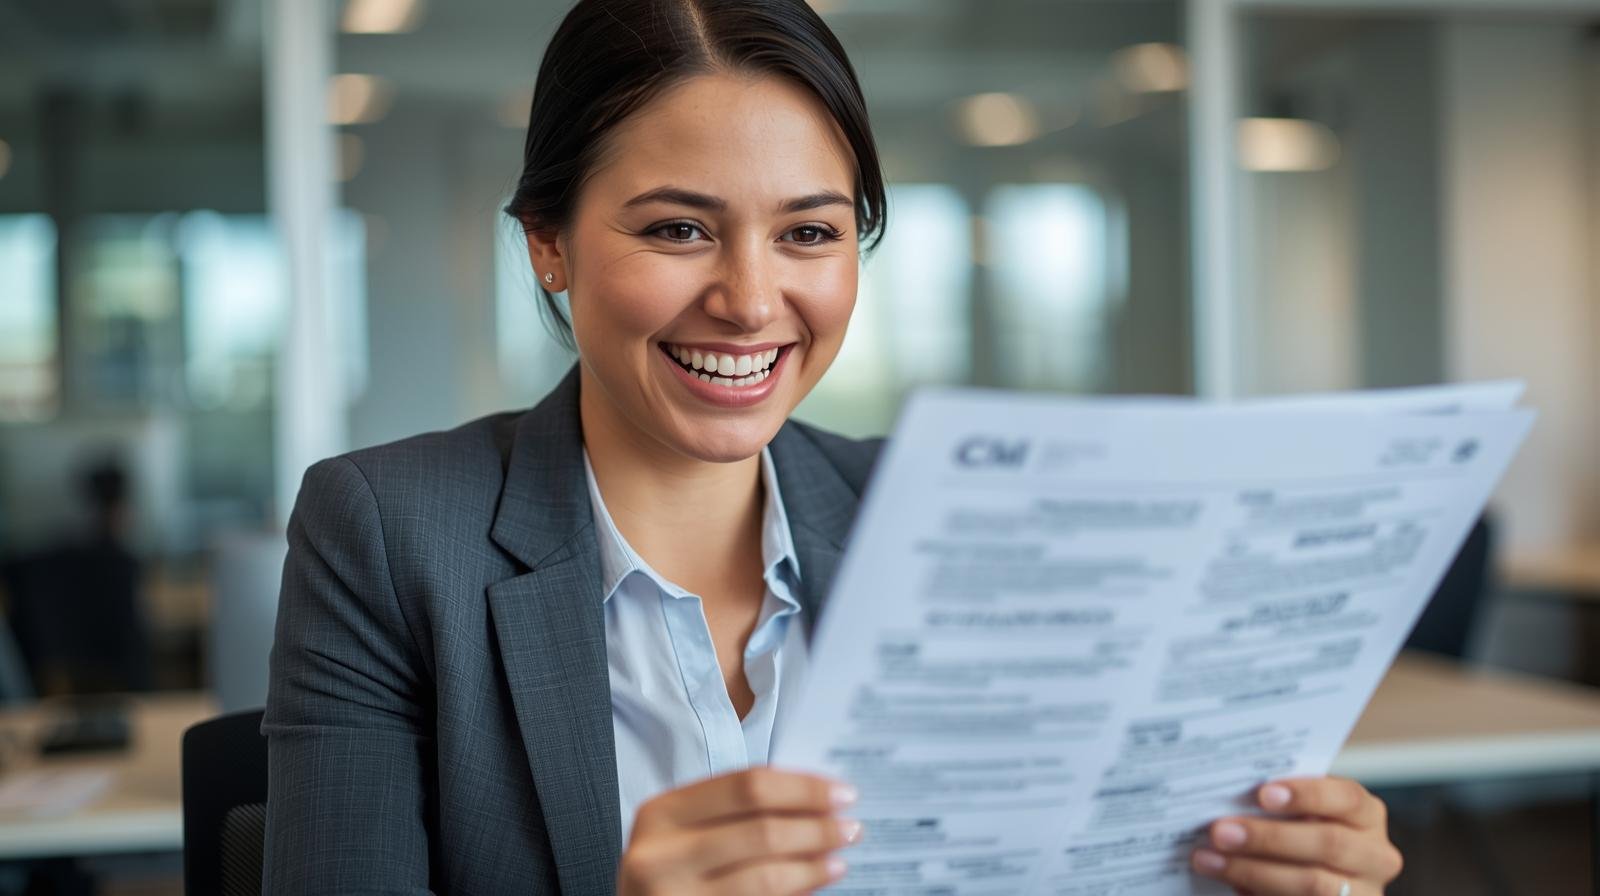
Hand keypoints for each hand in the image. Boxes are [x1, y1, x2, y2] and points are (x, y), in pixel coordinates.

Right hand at [618, 767, 862, 895]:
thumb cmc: (670, 872)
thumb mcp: (685, 834)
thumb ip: (736, 814)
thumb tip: (816, 803)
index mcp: (662, 813)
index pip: (746, 785)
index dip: (802, 788)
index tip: (841, 792)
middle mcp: (660, 855)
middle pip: (761, 830)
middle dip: (816, 827)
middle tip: (851, 826)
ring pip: (766, 876)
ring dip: (814, 864)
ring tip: (841, 857)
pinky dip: (798, 891)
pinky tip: (818, 881)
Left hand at [1191, 776, 1402, 894]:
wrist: (1321, 881)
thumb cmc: (1301, 832)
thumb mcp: (1301, 814)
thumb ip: (1278, 804)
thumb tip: (1226, 798)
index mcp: (1367, 816)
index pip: (1347, 798)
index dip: (1307, 794)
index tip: (1263, 793)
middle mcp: (1376, 856)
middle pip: (1328, 843)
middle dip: (1268, 837)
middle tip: (1219, 831)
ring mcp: (1364, 893)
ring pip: (1313, 885)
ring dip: (1253, 871)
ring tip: (1207, 860)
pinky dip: (1257, 894)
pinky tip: (1230, 886)